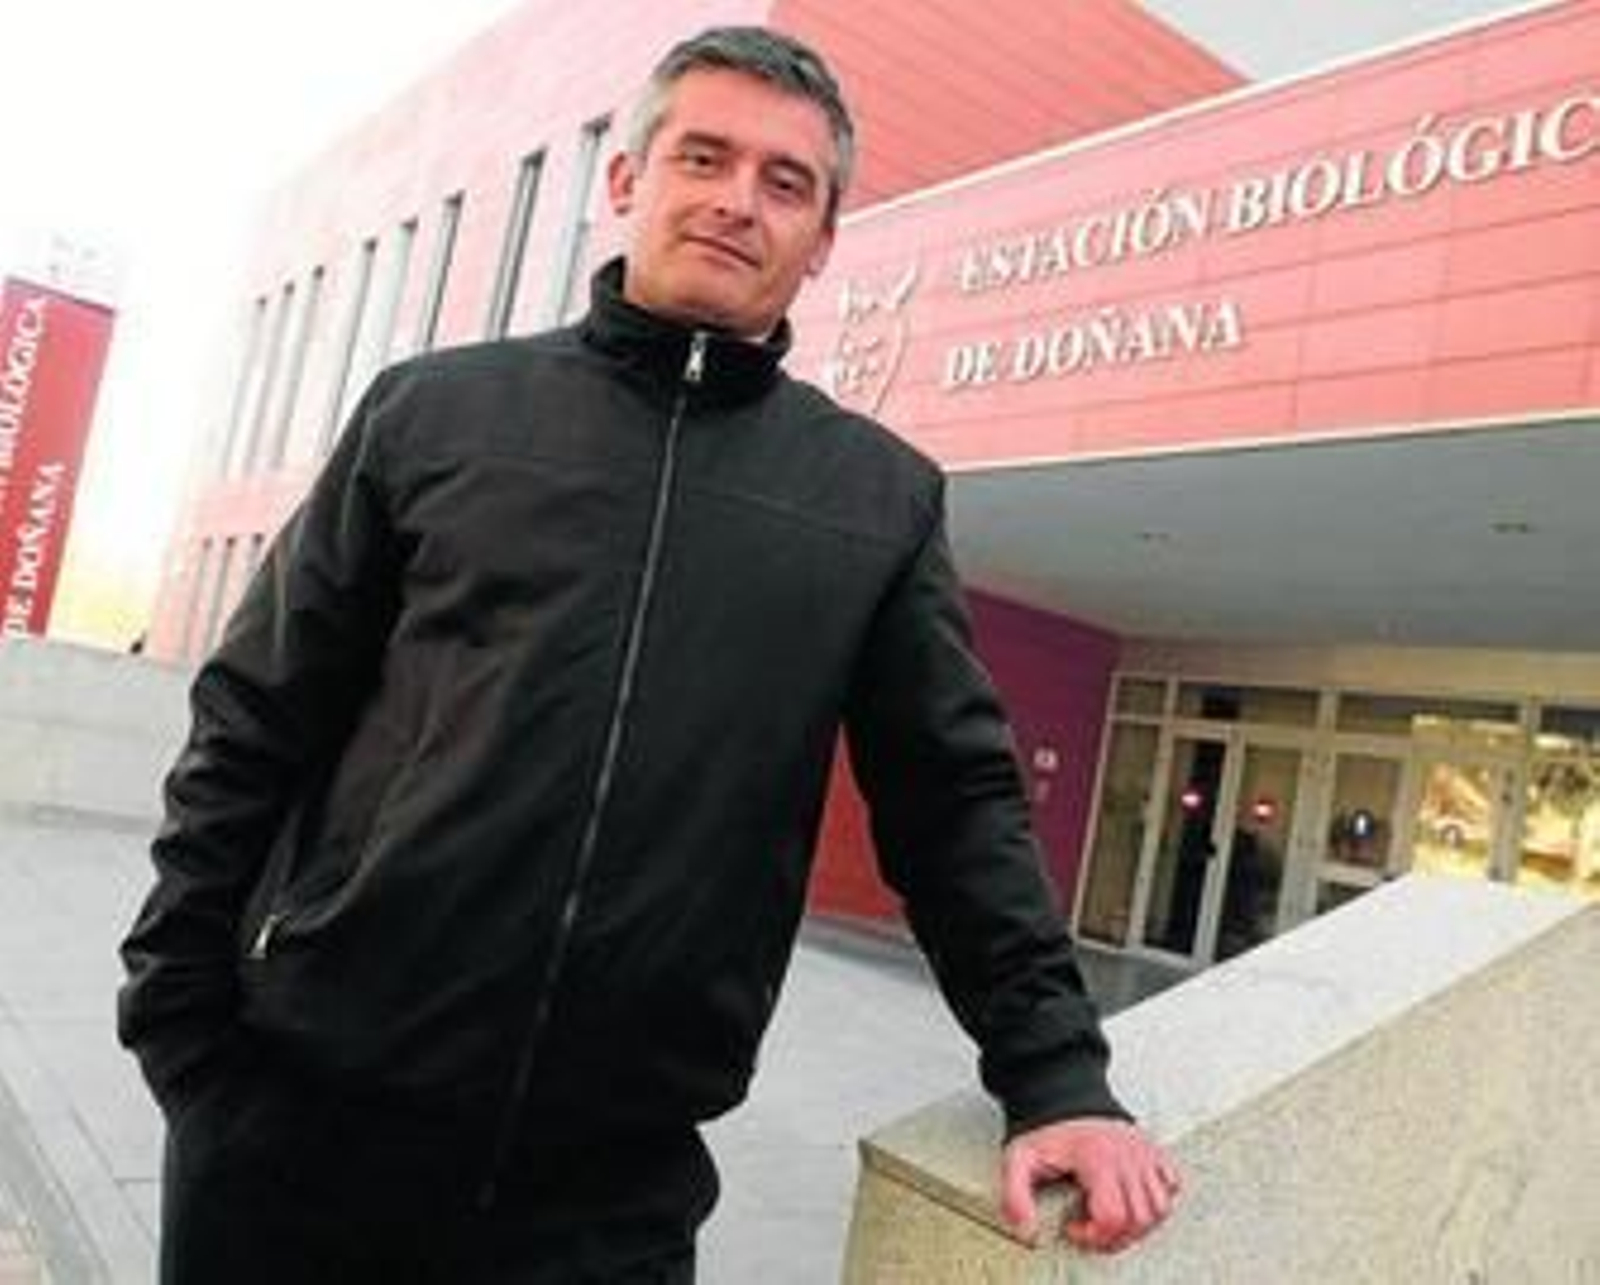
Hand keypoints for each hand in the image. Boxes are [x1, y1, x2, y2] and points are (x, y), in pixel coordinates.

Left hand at [999, 1117, 1179, 1253]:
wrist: (1063, 1094)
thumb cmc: (1046, 1129)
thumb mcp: (1019, 1159)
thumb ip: (1015, 1195)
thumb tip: (1028, 1230)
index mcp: (1097, 1158)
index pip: (1113, 1216)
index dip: (1093, 1235)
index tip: (1074, 1228)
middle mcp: (1127, 1156)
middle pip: (1139, 1219)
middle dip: (1115, 1237)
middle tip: (1092, 1230)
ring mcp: (1144, 1154)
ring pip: (1160, 1208)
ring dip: (1139, 1225)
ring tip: (1113, 1218)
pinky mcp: (1153, 1151)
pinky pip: (1173, 1185)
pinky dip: (1159, 1201)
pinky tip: (1134, 1200)